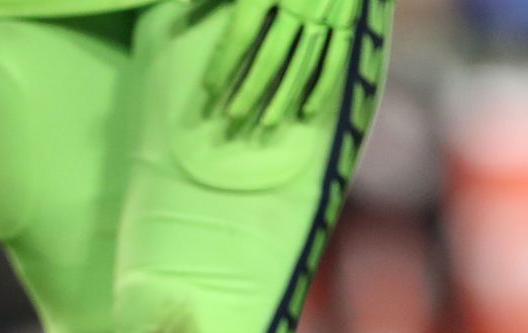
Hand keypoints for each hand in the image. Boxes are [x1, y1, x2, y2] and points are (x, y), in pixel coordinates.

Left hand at [203, 0, 361, 133]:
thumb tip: (178, 9)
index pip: (240, 35)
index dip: (224, 64)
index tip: (209, 91)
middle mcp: (298, 3)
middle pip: (270, 57)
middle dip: (250, 91)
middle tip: (232, 120)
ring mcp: (326, 12)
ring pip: (303, 63)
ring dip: (284, 97)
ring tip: (266, 125)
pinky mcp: (348, 16)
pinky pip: (336, 56)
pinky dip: (323, 86)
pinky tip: (307, 111)